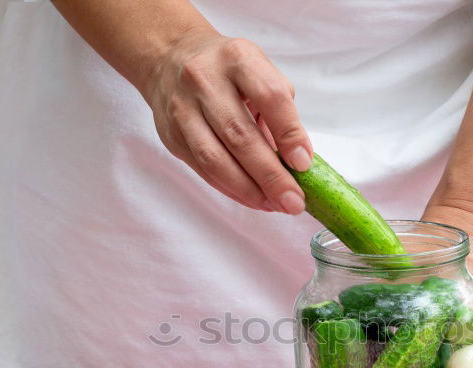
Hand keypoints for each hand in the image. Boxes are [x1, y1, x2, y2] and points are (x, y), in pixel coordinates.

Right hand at [141, 28, 311, 213]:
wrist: (169, 59)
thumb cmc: (227, 70)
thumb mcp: (259, 72)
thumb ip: (280, 112)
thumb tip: (296, 162)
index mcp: (237, 58)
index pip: (269, 97)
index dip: (289, 133)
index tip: (304, 164)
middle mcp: (205, 80)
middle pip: (240, 135)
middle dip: (271, 175)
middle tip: (293, 201)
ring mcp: (182, 109)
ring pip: (215, 159)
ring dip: (249, 190)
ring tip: (274, 205)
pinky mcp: (172, 136)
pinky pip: (203, 170)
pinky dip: (231, 189)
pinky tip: (253, 199)